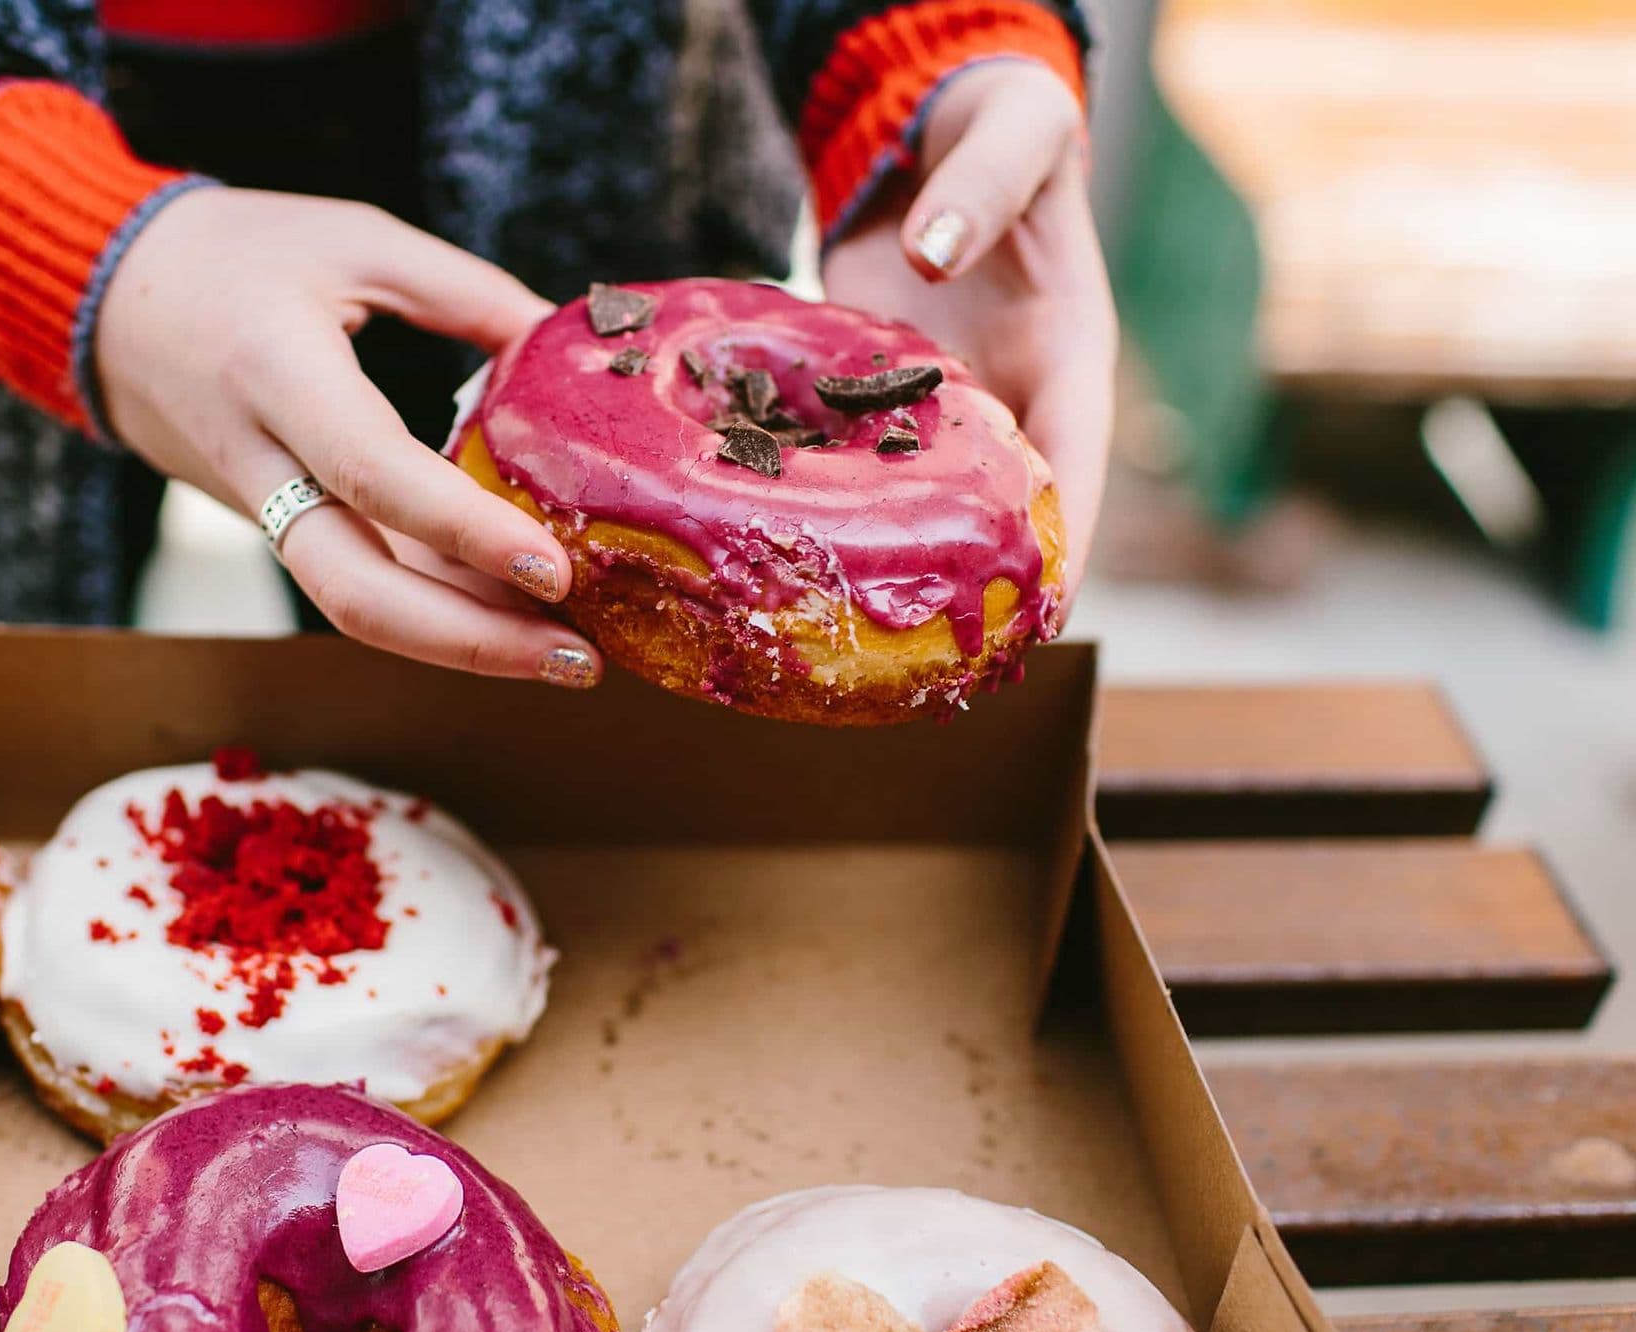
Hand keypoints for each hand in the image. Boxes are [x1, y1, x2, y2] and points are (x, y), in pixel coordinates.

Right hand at [94, 186, 600, 686]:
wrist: (104, 303)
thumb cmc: (233, 256)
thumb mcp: (355, 242)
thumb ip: (467, 294)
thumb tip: (569, 348)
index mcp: (274, 372)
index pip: (373, 472)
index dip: (465, 531)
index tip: (554, 568)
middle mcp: (259, 463)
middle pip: (353, 590)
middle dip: (471, 640)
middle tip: (578, 658)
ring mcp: (262, 509)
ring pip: (356, 606)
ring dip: (464, 644)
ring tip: (568, 654)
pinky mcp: (276, 528)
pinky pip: (358, 583)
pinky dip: (437, 611)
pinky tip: (514, 618)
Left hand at [821, 62, 1115, 602]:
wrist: (931, 127)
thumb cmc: (998, 131)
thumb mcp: (1012, 137)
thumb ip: (981, 189)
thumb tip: (931, 256)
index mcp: (1069, 361)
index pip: (1078, 476)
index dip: (1065, 554)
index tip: (1041, 625)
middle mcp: (1007, 401)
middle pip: (1003, 519)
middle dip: (979, 595)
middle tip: (938, 674)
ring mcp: (936, 407)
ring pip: (924, 506)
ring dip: (898, 570)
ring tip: (857, 648)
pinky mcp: (872, 395)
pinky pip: (854, 463)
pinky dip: (827, 508)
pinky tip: (783, 555)